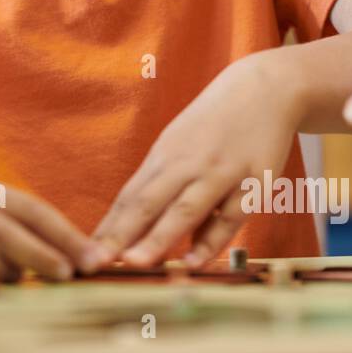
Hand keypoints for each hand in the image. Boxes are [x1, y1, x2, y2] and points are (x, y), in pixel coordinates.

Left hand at [89, 55, 301, 270]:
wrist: (265, 88)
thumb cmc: (215, 125)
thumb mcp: (181, 145)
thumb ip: (164, 187)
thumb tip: (140, 231)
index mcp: (165, 155)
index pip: (129, 197)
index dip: (108, 228)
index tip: (86, 254)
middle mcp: (187, 163)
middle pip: (148, 203)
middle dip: (121, 234)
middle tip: (96, 261)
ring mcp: (220, 172)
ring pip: (185, 210)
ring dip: (159, 238)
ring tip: (135, 263)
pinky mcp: (253, 182)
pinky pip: (230, 217)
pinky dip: (211, 241)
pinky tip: (193, 262)